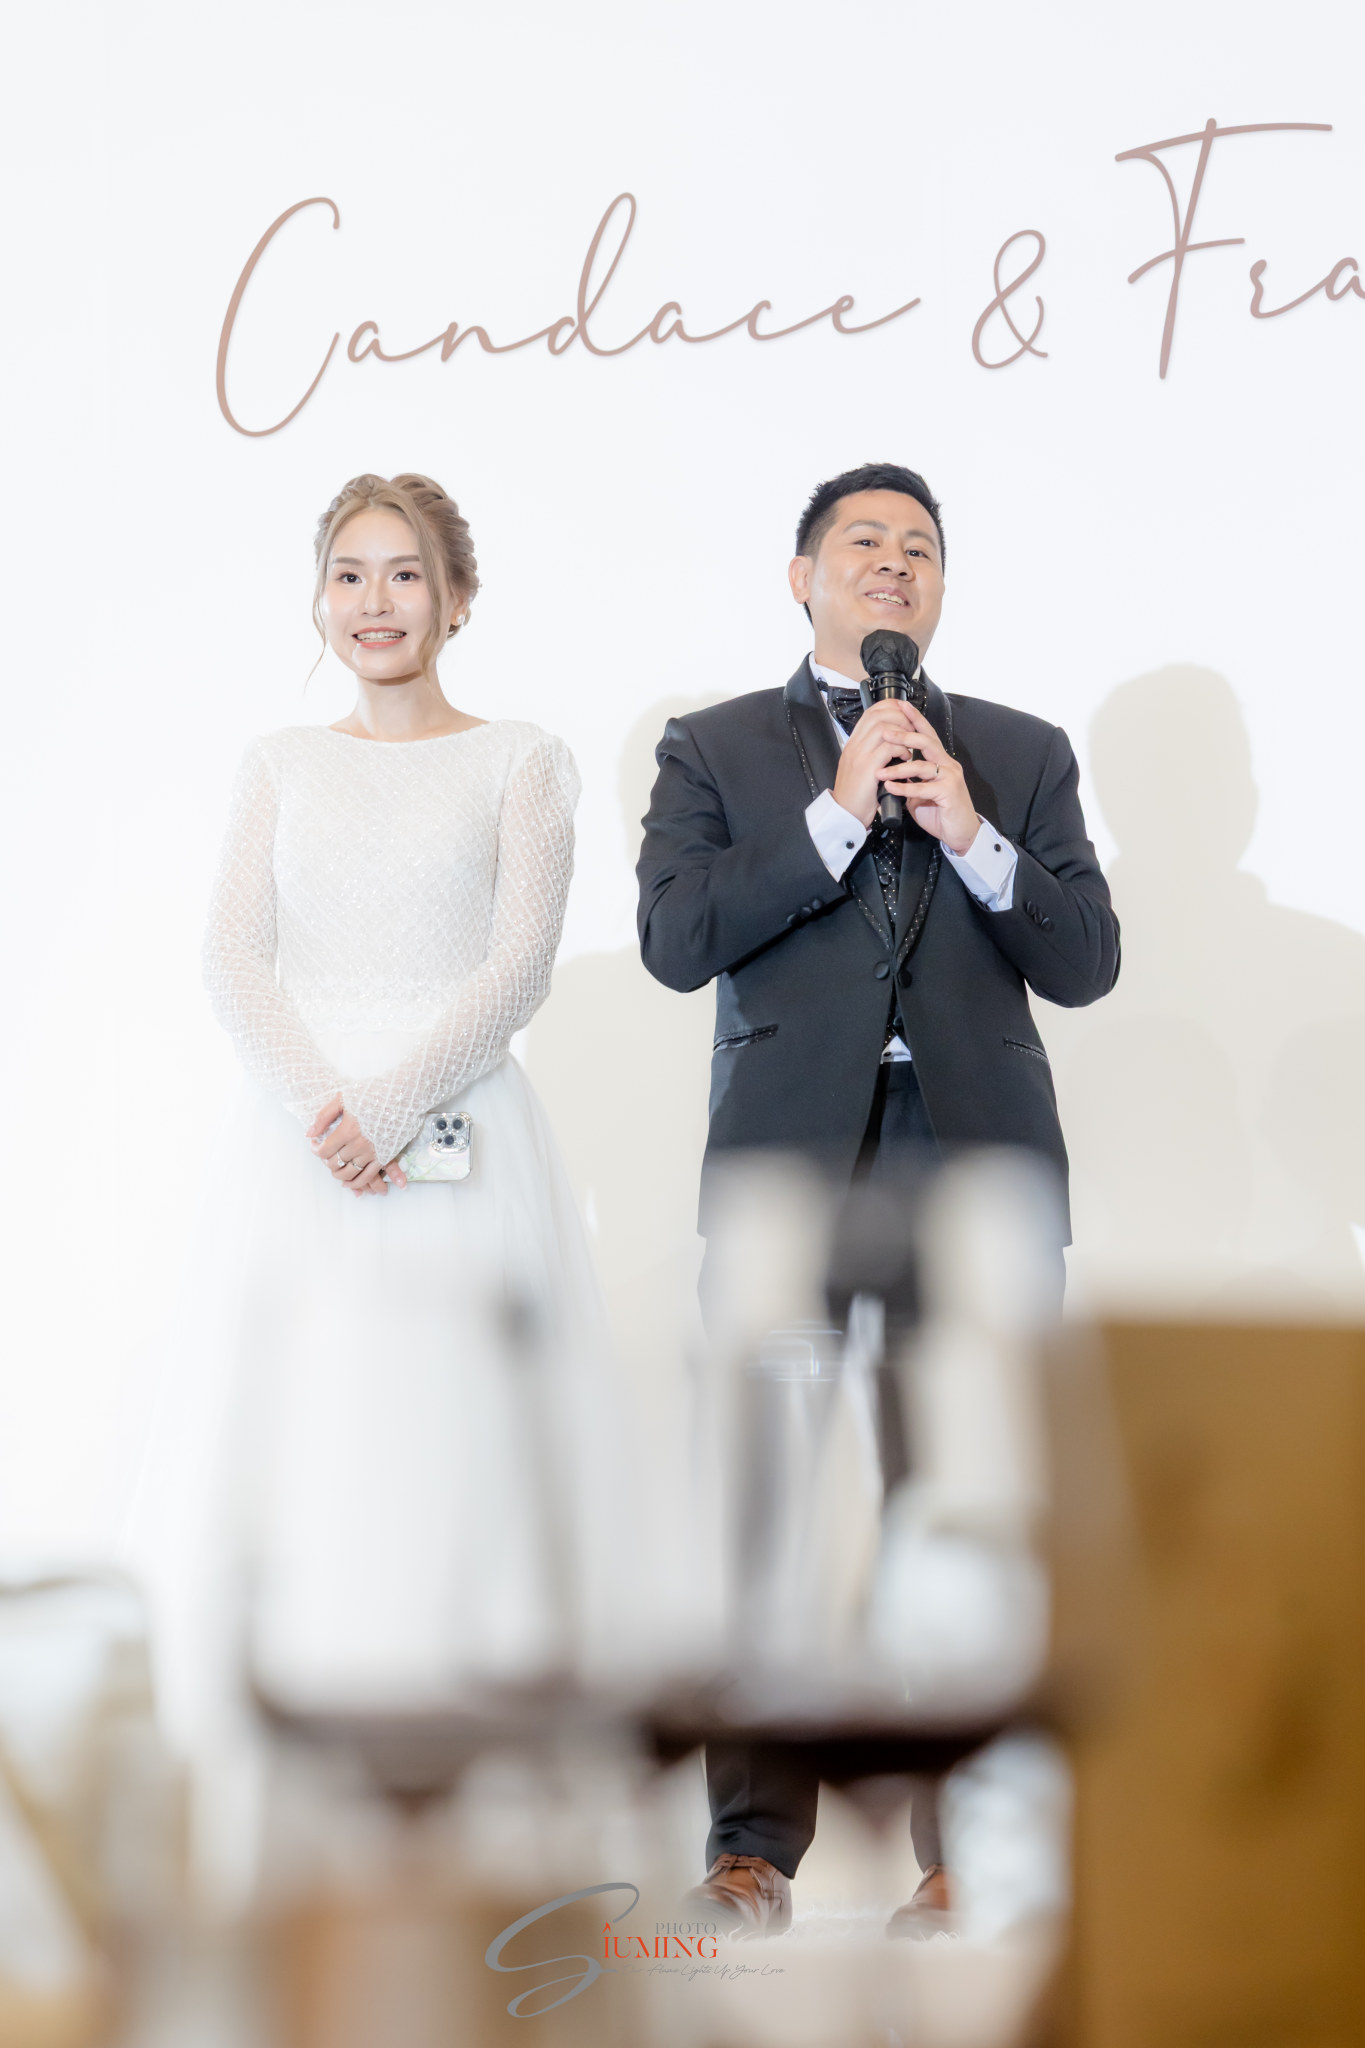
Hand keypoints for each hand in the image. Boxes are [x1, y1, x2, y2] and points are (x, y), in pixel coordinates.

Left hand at [307, 1094, 386, 1194]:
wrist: (400, 1095)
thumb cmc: (371, 1093)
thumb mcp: (343, 1098)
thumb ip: (324, 1116)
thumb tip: (310, 1134)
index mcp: (348, 1130)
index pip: (324, 1151)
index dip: (316, 1150)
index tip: (315, 1144)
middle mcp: (359, 1144)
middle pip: (335, 1163)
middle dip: (326, 1161)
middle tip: (325, 1155)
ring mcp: (372, 1153)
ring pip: (349, 1173)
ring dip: (338, 1174)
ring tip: (335, 1168)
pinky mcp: (384, 1157)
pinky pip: (368, 1177)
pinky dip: (357, 1183)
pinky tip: (349, 1183)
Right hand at [832, 699, 923, 828]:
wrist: (846, 813)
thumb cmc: (858, 793)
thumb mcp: (861, 766)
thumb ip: (872, 750)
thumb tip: (892, 739)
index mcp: (853, 742)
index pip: (871, 712)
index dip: (890, 707)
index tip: (904, 713)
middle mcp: (854, 745)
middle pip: (878, 715)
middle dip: (900, 717)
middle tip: (911, 730)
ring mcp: (859, 755)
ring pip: (884, 728)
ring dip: (902, 733)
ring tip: (909, 745)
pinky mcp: (868, 768)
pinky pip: (889, 748)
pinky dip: (901, 750)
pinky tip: (905, 758)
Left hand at [876, 703, 979, 855]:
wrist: (961, 833)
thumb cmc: (940, 812)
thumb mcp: (920, 792)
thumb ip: (909, 779)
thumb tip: (889, 771)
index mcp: (941, 761)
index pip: (927, 734)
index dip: (915, 719)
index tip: (900, 706)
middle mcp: (948, 764)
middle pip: (927, 742)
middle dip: (904, 735)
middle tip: (885, 732)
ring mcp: (951, 777)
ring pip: (923, 765)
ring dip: (898, 768)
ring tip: (879, 771)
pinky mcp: (950, 793)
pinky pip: (924, 788)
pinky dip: (905, 788)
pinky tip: (890, 788)